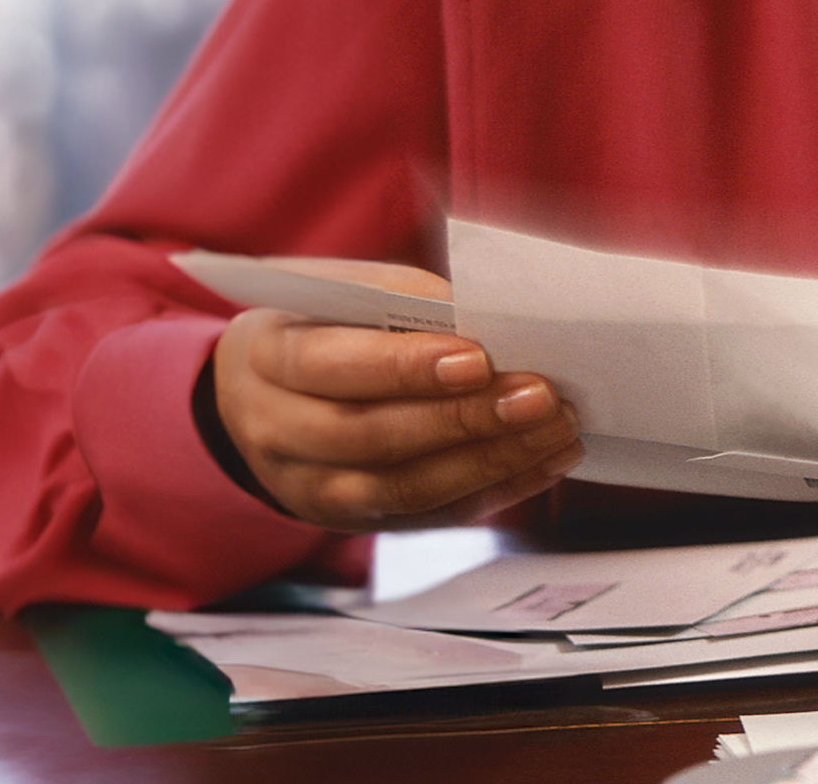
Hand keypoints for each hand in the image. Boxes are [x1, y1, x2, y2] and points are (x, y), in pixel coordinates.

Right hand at [209, 259, 583, 529]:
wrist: (262, 397)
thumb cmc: (325, 327)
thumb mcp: (346, 295)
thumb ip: (410, 302)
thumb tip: (493, 317)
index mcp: (269, 360)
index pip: (333, 367)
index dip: (405, 368)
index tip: (478, 358)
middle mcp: (279, 434)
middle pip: (372, 436)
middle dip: (464, 419)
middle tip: (540, 396)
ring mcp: (314, 489)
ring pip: (405, 489)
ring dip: (492, 459)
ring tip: (556, 427)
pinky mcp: (356, 522)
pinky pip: (431, 516)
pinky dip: (496, 489)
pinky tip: (547, 460)